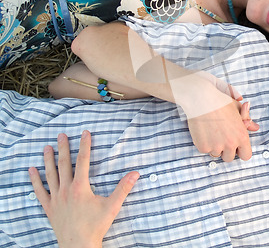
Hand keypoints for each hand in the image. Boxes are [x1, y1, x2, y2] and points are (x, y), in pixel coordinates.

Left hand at [28, 131, 138, 247]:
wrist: (79, 246)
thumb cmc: (95, 226)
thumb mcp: (112, 206)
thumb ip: (123, 188)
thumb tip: (135, 173)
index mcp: (80, 187)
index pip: (83, 161)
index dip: (84, 145)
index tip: (85, 133)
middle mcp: (66, 190)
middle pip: (64, 164)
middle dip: (63, 148)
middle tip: (61, 135)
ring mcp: (56, 198)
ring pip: (50, 174)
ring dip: (48, 160)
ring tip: (46, 147)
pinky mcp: (49, 207)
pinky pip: (39, 191)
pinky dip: (35, 180)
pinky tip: (31, 171)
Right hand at [189, 101, 258, 161]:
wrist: (201, 99)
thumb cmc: (220, 101)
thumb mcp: (237, 109)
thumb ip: (247, 120)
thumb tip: (256, 128)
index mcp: (242, 136)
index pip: (246, 156)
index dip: (241, 151)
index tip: (236, 146)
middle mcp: (230, 144)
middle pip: (229, 158)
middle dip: (226, 150)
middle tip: (221, 137)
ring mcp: (216, 147)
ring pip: (216, 154)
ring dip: (215, 147)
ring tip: (212, 131)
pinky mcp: (203, 147)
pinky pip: (205, 150)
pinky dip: (204, 143)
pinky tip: (204, 131)